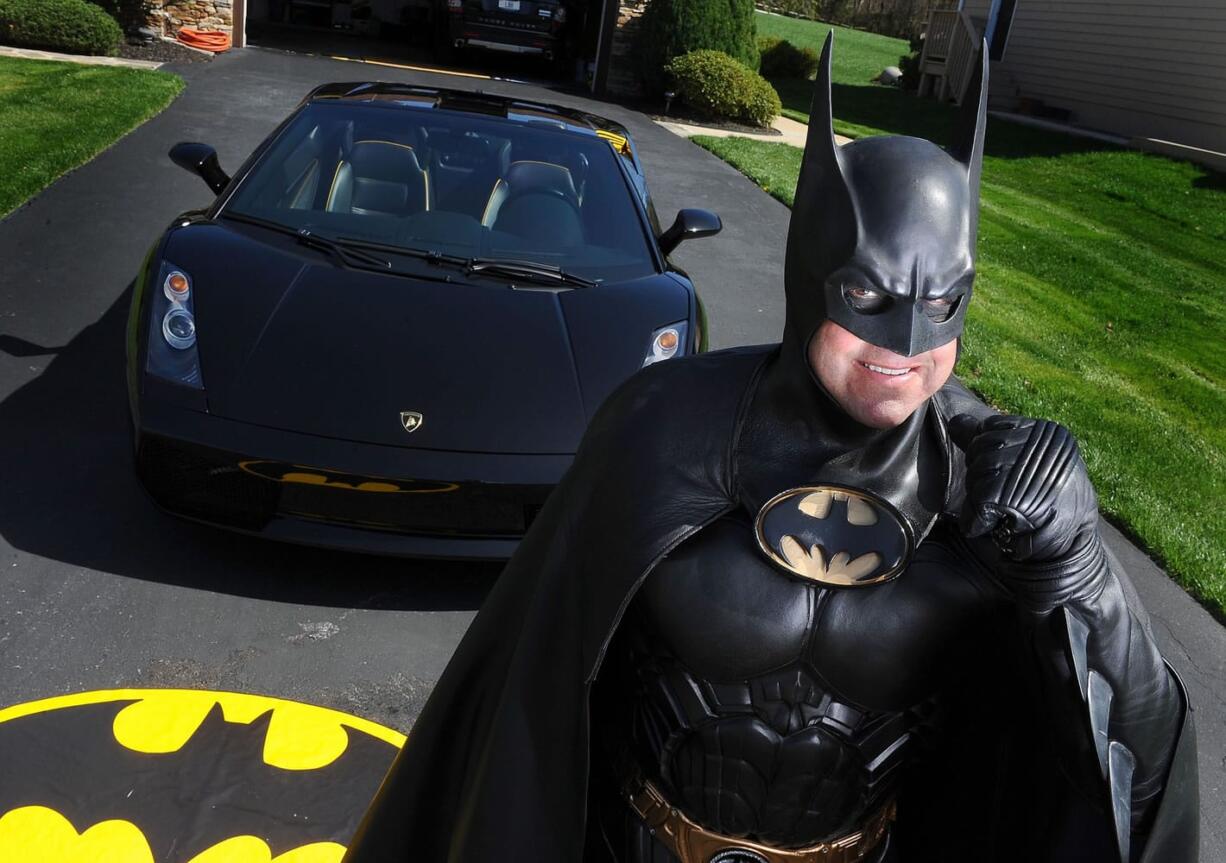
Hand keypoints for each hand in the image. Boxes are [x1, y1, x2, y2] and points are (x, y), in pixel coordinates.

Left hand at [949, 414, 1107, 609]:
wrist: (1071, 549)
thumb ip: (987, 441)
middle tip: (1004, 499)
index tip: (1002, 474)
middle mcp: (1043, 448)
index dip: (985, 452)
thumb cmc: (1045, 501)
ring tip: (1005, 513)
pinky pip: (976, 507)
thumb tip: (955, 423)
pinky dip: (976, 522)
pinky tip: (994, 527)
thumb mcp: (1022, 463)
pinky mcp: (1018, 504)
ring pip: (977, 478)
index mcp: (1046, 434)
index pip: (991, 428)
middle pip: (980, 452)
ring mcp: (1033, 475)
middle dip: (980, 478)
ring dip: (980, 501)